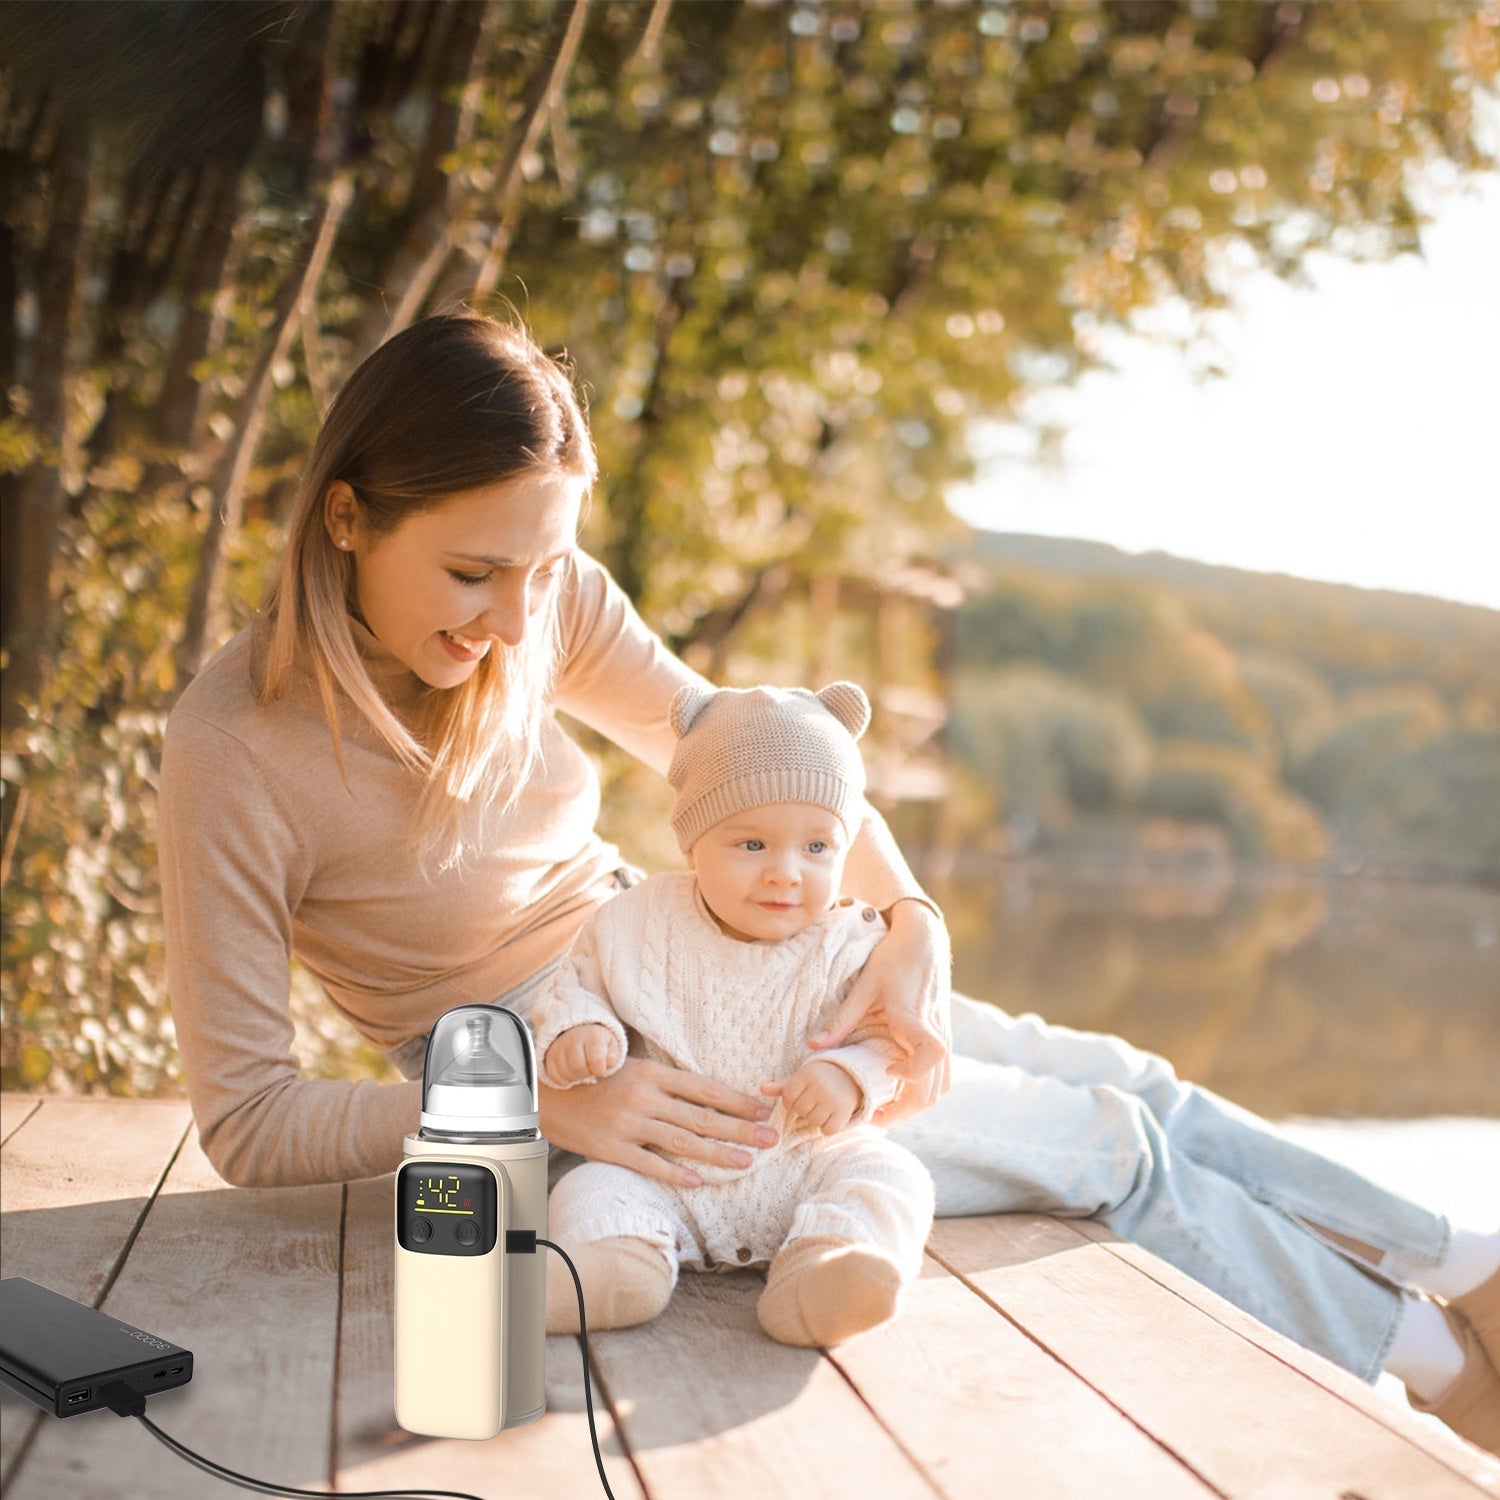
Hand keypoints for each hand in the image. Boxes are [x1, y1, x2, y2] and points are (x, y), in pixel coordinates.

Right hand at [539, 1056, 779, 1188]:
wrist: (550, 1095)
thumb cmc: (599, 1082)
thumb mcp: (635, 1072)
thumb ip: (669, 1084)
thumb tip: (713, 1098)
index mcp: (652, 1074)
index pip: (705, 1089)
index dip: (738, 1100)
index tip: (764, 1110)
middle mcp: (643, 1097)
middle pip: (701, 1116)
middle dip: (740, 1129)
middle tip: (770, 1139)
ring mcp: (627, 1123)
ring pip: (681, 1141)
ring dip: (717, 1154)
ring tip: (745, 1163)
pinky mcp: (609, 1148)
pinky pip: (647, 1163)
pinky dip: (673, 1173)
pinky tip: (697, 1181)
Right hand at [544, 1023, 622, 1085]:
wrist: (578, 1030)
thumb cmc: (598, 1042)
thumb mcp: (611, 1045)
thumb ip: (613, 1057)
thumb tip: (604, 1067)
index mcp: (592, 1036)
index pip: (596, 1059)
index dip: (600, 1069)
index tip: (600, 1067)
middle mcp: (572, 1039)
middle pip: (578, 1068)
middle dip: (586, 1073)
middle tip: (589, 1068)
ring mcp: (558, 1047)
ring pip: (565, 1073)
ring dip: (576, 1077)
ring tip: (581, 1069)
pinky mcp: (549, 1056)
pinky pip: (554, 1076)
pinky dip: (564, 1079)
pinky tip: (571, 1072)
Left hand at [761, 1060, 860, 1135]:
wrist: (853, 1075)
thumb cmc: (821, 1077)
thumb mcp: (802, 1077)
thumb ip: (782, 1086)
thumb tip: (761, 1088)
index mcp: (806, 1075)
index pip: (788, 1098)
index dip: (793, 1101)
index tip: (803, 1096)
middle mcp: (819, 1086)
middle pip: (800, 1110)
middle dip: (805, 1110)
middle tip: (815, 1102)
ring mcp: (832, 1099)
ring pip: (813, 1121)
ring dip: (816, 1119)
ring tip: (823, 1108)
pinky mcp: (843, 1111)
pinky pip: (828, 1130)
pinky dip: (829, 1127)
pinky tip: (832, 1116)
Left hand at [810, 898, 951, 1125]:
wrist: (925, 941)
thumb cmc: (893, 960)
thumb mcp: (864, 986)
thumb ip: (841, 1019)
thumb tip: (813, 1046)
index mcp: (913, 1019)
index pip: (930, 1056)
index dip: (910, 1073)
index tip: (886, 1070)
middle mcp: (934, 1031)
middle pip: (934, 1089)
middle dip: (905, 1110)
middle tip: (875, 1116)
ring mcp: (944, 1035)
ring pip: (941, 1087)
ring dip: (916, 1103)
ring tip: (886, 1106)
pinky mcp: (945, 1036)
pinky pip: (944, 1075)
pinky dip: (926, 1089)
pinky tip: (902, 1087)